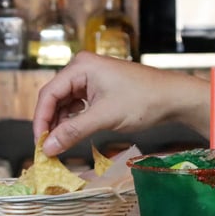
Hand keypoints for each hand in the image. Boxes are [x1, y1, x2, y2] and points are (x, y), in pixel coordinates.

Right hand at [33, 52, 191, 155]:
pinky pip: (77, 105)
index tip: (39, 142)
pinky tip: (72, 133)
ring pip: (64, 103)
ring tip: (59, 144)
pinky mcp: (97, 88)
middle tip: (46, 146)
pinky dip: (73, 120)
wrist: (175, 98)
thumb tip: (47, 148)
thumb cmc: (144, 101)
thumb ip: (73, 132)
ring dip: (61, 123)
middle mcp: (81, 68)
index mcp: (80, 67)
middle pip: (54, 98)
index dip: (41, 119)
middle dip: (50, 123)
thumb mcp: (104, 118)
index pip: (49, 94)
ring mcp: (90, 77)